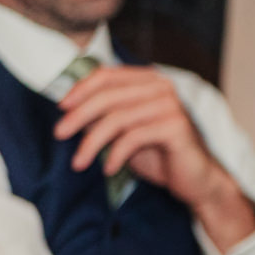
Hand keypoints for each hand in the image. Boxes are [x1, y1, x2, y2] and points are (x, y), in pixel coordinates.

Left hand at [54, 65, 254, 250]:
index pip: (107, 75)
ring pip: (117, 118)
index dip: (80, 89)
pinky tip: (109, 169)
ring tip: (79, 162)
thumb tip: (68, 108)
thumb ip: (104, 114)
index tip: (61, 109)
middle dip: (79, 116)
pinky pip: (133, 137)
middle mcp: (162, 88)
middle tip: (60, 135)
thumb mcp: (125, 130)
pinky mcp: (176, 127)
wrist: (195, 179)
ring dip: (92, 143)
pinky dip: (115, 155)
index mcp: (149, 81)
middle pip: (108, 95)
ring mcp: (171, 106)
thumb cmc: (159, 154)